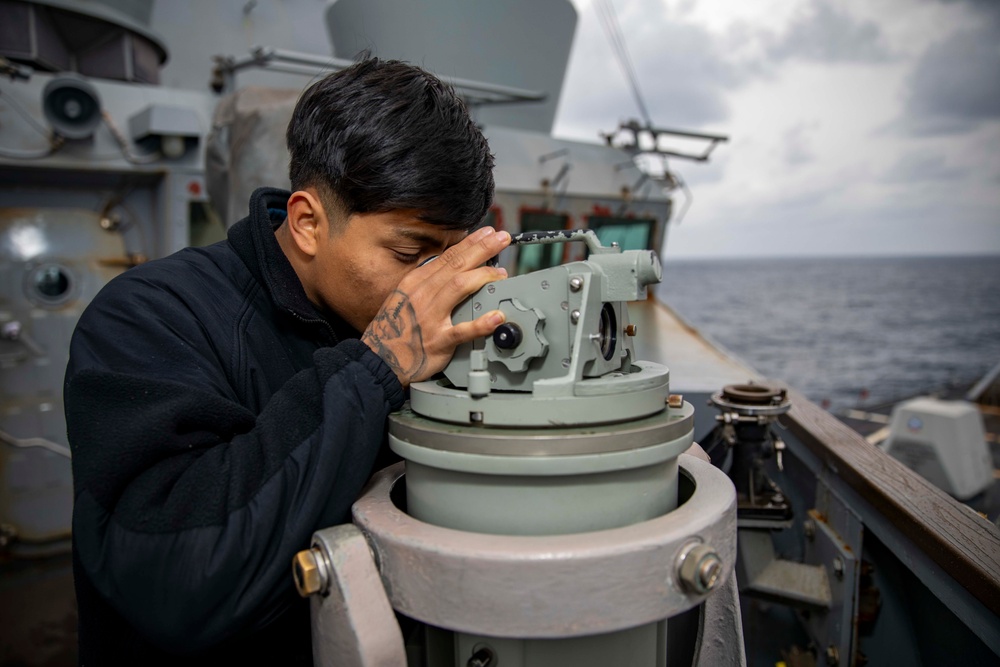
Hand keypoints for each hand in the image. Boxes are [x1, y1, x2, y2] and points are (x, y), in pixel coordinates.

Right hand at [361, 226, 509, 385]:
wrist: (378, 358)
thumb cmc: (394, 328)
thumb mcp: (406, 296)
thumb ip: (430, 283)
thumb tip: (455, 270)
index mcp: (416, 281)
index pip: (448, 256)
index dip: (471, 243)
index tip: (488, 233)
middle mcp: (423, 295)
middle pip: (457, 265)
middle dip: (482, 249)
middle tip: (502, 239)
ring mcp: (430, 317)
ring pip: (459, 287)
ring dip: (483, 277)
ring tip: (501, 274)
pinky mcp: (438, 341)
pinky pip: (462, 330)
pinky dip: (481, 323)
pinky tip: (496, 317)